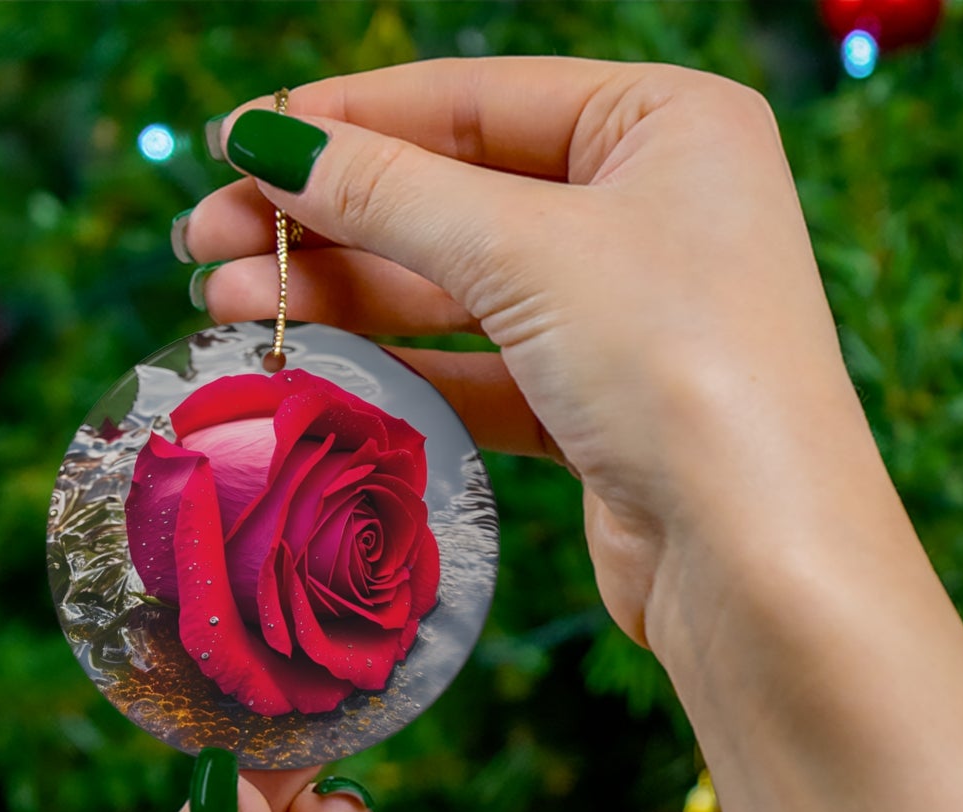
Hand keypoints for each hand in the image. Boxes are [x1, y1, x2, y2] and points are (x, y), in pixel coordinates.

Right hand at [181, 56, 869, 657]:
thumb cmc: (677, 366)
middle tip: (205, 241)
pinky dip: (401, 367)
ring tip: (226, 304)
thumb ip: (390, 192)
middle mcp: (654, 209)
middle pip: (457, 194)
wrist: (757, 560)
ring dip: (346, 295)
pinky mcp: (602, 407)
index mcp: (667, 124)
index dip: (347, 120)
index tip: (235, 141)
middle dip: (328, 218)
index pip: (475, 99)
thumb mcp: (527, 251)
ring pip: (460, 287)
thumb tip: (268, 140)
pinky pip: (482, 368)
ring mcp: (628, 313)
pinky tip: (312, 364)